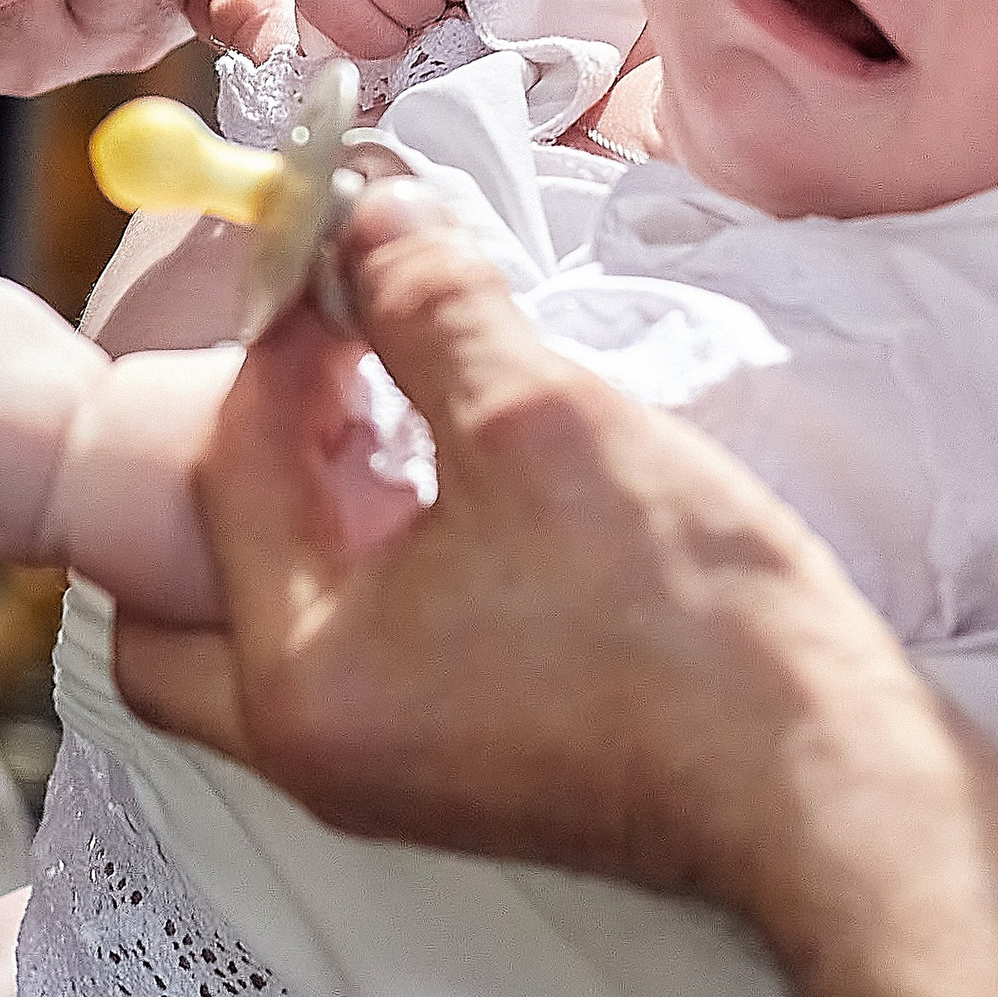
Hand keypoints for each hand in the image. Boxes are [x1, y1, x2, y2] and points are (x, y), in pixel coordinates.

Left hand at [115, 194, 997, 996]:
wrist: (820, 780)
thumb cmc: (675, 615)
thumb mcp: (535, 416)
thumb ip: (423, 305)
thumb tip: (361, 217)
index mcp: (295, 674)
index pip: (226, 462)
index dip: (284, 333)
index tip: (342, 252)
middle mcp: (309, 745)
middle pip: (176, 590)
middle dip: (228, 453)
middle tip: (319, 355)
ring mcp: (380, 772)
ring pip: (261, 619)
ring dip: (299, 502)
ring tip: (387, 397)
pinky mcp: (450, 768)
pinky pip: (347, 647)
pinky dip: (360, 556)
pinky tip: (447, 477)